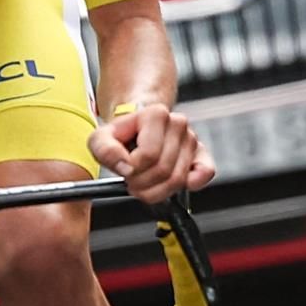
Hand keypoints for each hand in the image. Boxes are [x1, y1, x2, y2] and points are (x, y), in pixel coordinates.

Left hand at [88, 103, 215, 203]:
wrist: (137, 130)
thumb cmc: (122, 135)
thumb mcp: (100, 139)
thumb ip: (105, 150)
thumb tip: (125, 167)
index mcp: (156, 114)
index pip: (148, 155)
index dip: (133, 170)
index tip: (124, 169)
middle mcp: (177, 124)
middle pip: (162, 169)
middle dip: (143, 183)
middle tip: (132, 181)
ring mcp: (191, 139)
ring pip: (177, 179)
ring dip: (157, 191)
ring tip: (144, 182)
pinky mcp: (202, 155)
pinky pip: (205, 173)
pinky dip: (192, 184)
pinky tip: (175, 184)